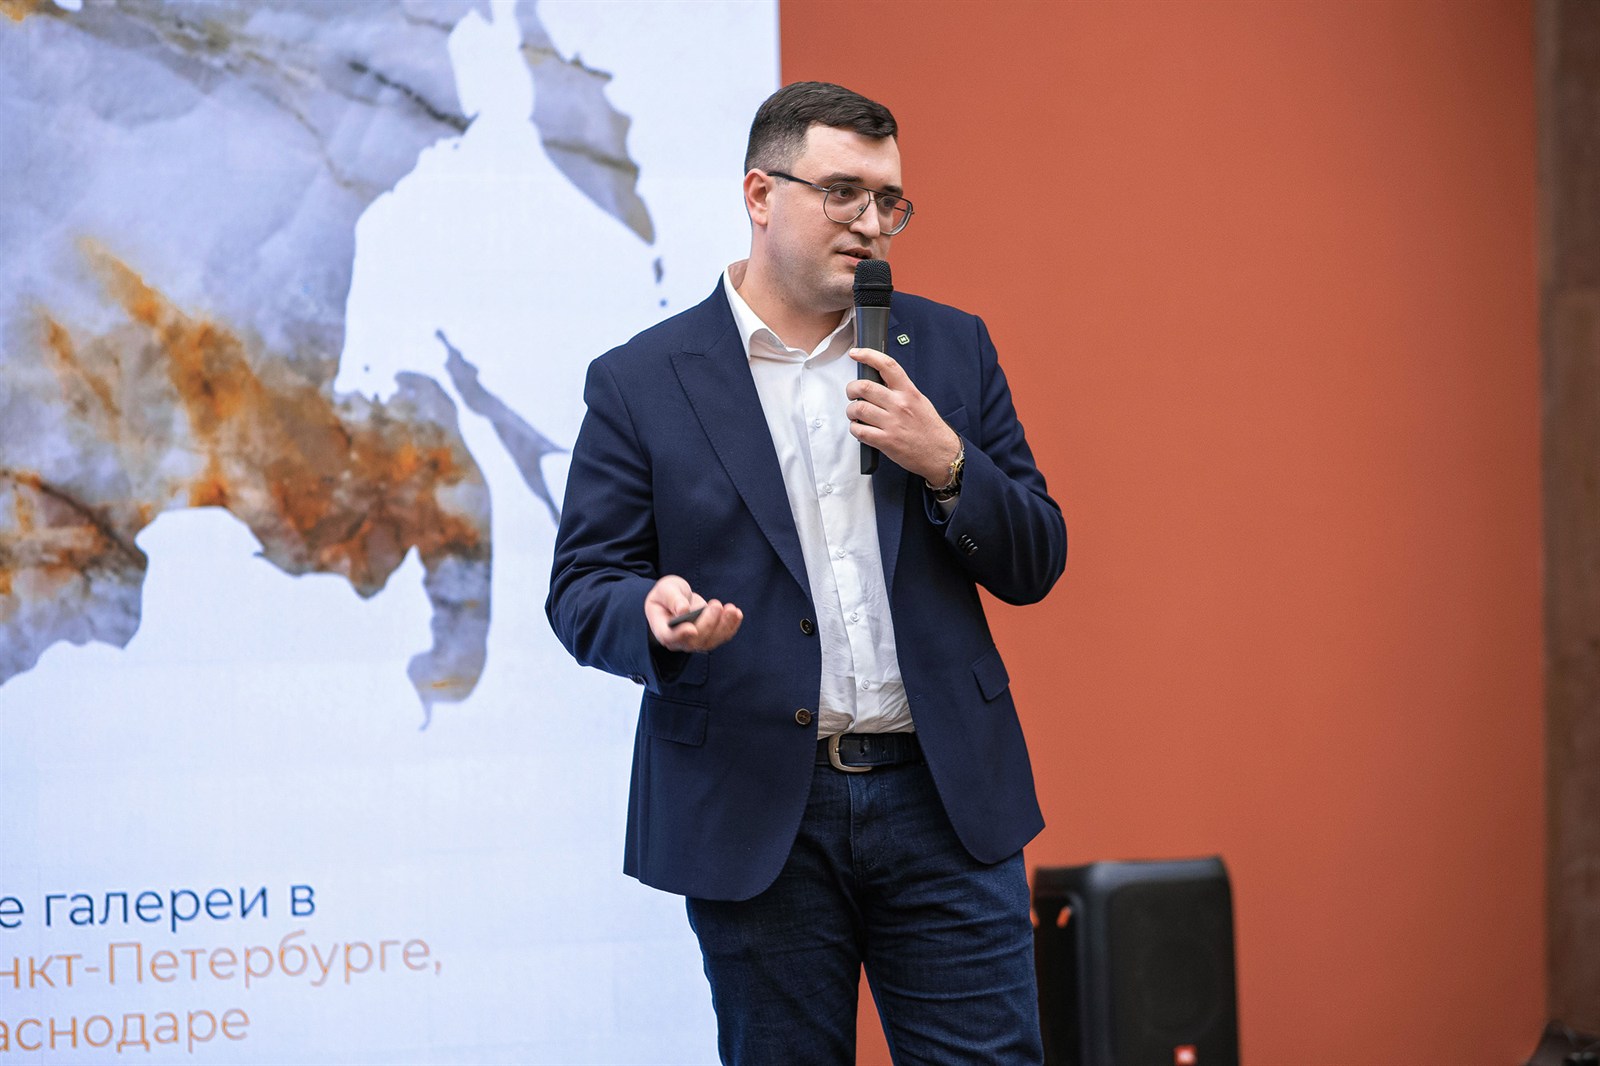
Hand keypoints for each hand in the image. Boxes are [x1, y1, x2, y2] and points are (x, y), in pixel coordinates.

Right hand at [645, 575, 743, 652]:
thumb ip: (673, 599)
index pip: (669, 637)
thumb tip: (683, 610)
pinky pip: (721, 637)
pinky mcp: (708, 637)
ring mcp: (694, 641)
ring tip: (731, 609)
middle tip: (716, 605)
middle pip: (694, 640)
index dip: (680, 635)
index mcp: (662, 629)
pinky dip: (731, 626)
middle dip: (708, 623)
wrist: (676, 599)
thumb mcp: (666, 590)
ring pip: (710, 641)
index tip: (692, 629)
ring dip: (724, 626)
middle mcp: (678, 640)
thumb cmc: (667, 594)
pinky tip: (737, 614)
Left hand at [846, 347, 960, 484]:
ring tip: (856, 414)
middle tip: (852, 393)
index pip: (887, 365)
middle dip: (851, 389)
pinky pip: (860, 431)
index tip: (856, 353)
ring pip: (858, 408)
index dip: (868, 355)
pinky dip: (855, 429)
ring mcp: (892, 424)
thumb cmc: (930, 428)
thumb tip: (878, 380)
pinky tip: (860, 428)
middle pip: (864, 387)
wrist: (941, 454)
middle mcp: (900, 405)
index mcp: (909, 392)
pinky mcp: (886, 441)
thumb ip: (900, 390)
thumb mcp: (919, 401)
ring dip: (851, 410)